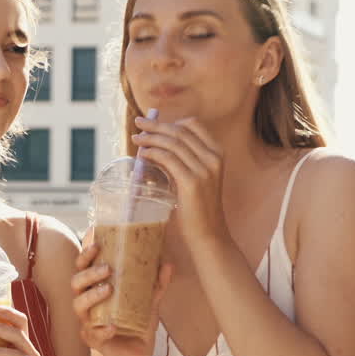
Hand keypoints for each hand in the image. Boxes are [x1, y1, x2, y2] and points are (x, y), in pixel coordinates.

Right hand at [70, 231, 172, 355]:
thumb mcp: (150, 300)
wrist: (140, 352)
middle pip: (76, 284)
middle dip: (89, 274)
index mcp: (94, 289)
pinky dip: (102, 329)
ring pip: (78, 306)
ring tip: (109, 290)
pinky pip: (93, 333)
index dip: (85, 256)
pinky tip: (113, 326)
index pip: (82, 268)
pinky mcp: (92, 340)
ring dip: (92, 296)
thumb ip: (157, 283)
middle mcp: (86, 304)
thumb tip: (167, 263)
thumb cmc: (139, 323)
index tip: (97, 245)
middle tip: (107, 269)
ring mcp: (87, 322)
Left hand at [131, 115, 226, 247]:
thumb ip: (181, 161)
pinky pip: (167, 158)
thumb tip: (153, 146)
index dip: (170, 121)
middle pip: (180, 130)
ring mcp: (205, 169)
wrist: (208, 234)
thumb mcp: (195, 178)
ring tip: (137, 139)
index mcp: (217, 153)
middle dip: (156, 125)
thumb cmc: (198, 208)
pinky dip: (152, 153)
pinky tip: (143, 155)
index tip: (152, 122)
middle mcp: (213, 158)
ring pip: (172, 142)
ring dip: (151, 138)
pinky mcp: (192, 182)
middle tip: (138, 122)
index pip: (193, 125)